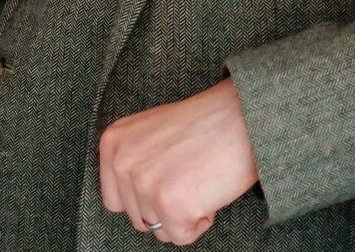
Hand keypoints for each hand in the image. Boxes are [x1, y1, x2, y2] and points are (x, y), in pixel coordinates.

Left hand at [99, 78, 258, 244]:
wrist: (240, 117)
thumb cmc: (205, 125)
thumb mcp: (152, 133)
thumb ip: (135, 162)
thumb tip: (134, 200)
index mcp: (113, 143)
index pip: (115, 200)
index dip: (145, 200)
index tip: (167, 183)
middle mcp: (122, 163)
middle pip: (137, 218)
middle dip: (167, 208)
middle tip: (190, 176)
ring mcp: (144, 184)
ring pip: (159, 230)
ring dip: (183, 215)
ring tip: (199, 181)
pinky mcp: (169, 204)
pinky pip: (181, 236)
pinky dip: (200, 222)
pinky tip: (208, 192)